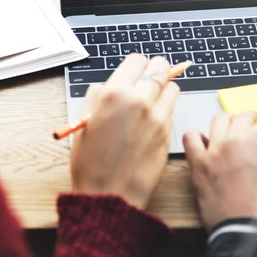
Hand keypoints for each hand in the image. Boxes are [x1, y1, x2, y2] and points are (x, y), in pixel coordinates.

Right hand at [71, 54, 179, 208]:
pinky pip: (173, 108)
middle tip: (149, 78)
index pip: (137, 60)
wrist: (110, 196)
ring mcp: (158, 116)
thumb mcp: (83, 124)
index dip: (136, 65)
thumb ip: (95, 98)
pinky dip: (167, 107)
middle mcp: (139, 100)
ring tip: (152, 99)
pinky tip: (154, 118)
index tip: (135, 71)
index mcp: (114, 94)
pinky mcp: (169, 131)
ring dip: (164, 88)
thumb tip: (104, 87)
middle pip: (160, 68)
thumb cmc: (91, 164)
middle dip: (155, 70)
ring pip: (172, 86)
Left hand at [184, 112, 256, 229]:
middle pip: (245, 116)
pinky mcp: (199, 165)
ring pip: (219, 120)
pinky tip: (205, 143)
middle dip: (253, 121)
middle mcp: (238, 139)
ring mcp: (216, 150)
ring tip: (231, 132)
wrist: (252, 235)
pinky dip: (197, 137)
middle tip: (255, 131)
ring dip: (228, 123)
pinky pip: (190, 138)